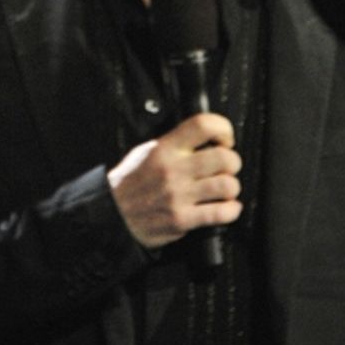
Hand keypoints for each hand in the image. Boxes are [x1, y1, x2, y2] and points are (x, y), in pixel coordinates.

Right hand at [107, 112, 241, 248]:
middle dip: (232, 162)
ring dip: (231, 188)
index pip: (203, 125)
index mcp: (165, 148)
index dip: (223, 129)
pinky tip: (225, 207)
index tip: (224, 139)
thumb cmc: (129, 184)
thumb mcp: (146, 152)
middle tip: (226, 167)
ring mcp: (178, 195)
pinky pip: (221, 213)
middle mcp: (173, 169)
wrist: (111, 214)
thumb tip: (205, 138)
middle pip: (224, 158)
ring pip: (227, 185)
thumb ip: (174, 144)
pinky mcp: (182, 219)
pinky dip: (231, 210)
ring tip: (223, 189)